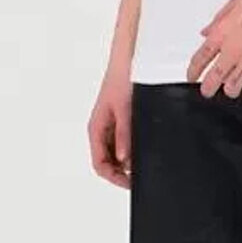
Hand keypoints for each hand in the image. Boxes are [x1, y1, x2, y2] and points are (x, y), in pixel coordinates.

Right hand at [88, 66, 134, 187]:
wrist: (128, 59)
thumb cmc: (122, 79)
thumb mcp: (126, 109)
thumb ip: (125, 135)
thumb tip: (125, 160)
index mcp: (96, 129)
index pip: (100, 164)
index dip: (114, 178)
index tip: (131, 183)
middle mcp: (102, 130)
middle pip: (108, 162)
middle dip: (122, 171)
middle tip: (142, 175)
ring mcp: (111, 126)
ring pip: (117, 153)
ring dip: (129, 160)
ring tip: (146, 160)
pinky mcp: (121, 120)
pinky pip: (124, 141)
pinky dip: (133, 147)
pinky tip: (146, 146)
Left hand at [187, 0, 241, 98]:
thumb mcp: (236, 1)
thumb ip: (219, 19)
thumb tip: (206, 32)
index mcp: (222, 33)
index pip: (199, 59)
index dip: (193, 71)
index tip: (193, 77)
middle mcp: (233, 50)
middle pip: (212, 80)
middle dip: (208, 89)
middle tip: (208, 91)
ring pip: (233, 88)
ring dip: (231, 90)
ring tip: (233, 88)